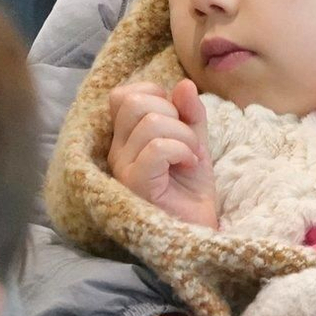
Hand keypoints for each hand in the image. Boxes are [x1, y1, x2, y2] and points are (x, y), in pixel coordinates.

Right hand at [107, 78, 217, 228]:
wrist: (198, 231)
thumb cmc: (191, 191)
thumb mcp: (195, 142)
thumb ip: (190, 113)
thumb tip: (184, 84)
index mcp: (125, 140)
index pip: (123, 95)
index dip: (156, 95)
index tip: (178, 120)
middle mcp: (117, 152)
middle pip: (133, 101)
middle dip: (172, 112)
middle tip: (187, 140)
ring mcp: (123, 170)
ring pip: (150, 122)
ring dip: (184, 135)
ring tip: (191, 157)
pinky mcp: (136, 186)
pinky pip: (157, 148)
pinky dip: (182, 150)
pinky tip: (189, 166)